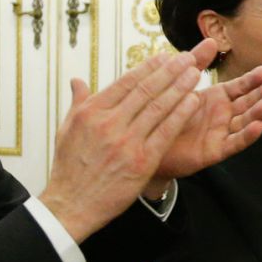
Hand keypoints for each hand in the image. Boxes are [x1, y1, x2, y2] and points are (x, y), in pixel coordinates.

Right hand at [36, 50, 203, 240]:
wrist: (71, 204)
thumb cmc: (69, 168)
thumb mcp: (66, 130)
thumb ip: (78, 102)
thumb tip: (78, 81)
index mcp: (92, 112)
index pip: (126, 82)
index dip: (148, 67)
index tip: (164, 57)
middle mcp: (110, 123)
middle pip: (146, 90)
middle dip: (170, 71)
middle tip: (187, 58)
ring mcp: (127, 142)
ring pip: (159, 107)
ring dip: (180, 88)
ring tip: (195, 73)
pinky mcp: (142, 161)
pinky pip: (166, 132)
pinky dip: (181, 114)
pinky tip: (193, 101)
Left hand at [149, 41, 261, 185]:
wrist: (149, 143)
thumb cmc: (165, 113)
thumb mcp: (182, 84)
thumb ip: (197, 63)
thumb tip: (211, 40)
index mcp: (216, 98)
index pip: (240, 86)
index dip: (252, 79)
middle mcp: (222, 115)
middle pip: (248, 103)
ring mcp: (221, 133)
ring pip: (245, 122)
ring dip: (258, 113)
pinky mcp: (215, 150)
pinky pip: (235, 143)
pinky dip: (247, 136)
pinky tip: (258, 126)